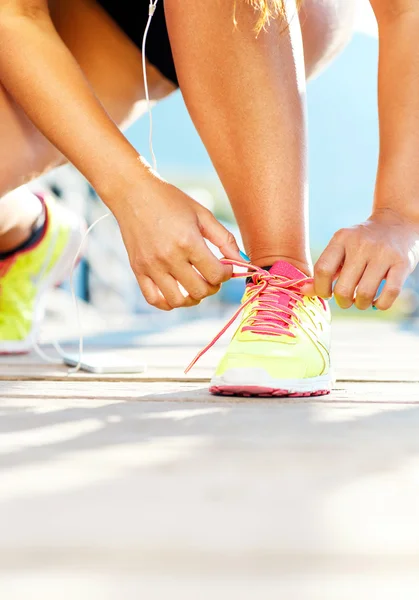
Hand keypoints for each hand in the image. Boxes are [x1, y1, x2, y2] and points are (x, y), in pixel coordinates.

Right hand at [111, 175, 241, 310]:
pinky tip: (177, 292)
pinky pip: (154, 300)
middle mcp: (169, 257)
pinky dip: (168, 303)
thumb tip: (242, 261)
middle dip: (213, 286)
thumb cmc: (170, 200)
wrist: (133, 193)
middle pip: (199, 291)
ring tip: (196, 286)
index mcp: (188, 241)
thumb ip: (224, 238)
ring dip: (192, 298)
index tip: (225, 266)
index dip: (226, 274)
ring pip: (178, 301)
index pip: (216, 274)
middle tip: (212, 275)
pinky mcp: (138, 270)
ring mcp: (151, 266)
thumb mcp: (202, 214)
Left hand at [302, 209, 418, 309]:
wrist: (397, 221)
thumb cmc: (362, 242)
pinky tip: (377, 302)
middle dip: (343, 302)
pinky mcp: (402, 263)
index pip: (323, 270)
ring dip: (361, 305)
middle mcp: (362, 244)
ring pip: (365, 293)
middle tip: (346, 301)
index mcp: (342, 238)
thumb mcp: (341, 248)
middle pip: (344, 287)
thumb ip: (324, 270)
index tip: (327, 293)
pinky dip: (381, 305)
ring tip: (362, 302)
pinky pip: (389, 293)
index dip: (321, 289)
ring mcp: (384, 253)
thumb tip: (303, 291)